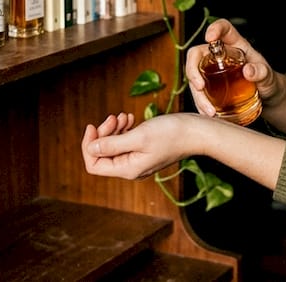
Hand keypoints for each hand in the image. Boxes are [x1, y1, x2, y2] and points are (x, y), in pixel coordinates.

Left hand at [81, 112, 198, 180]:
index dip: (89, 145)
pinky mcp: (145, 150)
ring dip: (113, 129)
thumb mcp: (138, 137)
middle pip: (102, 153)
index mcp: (128, 169)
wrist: (196, 132)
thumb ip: (112, 144)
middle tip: (113, 117)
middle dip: (103, 133)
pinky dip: (123, 128)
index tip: (93, 126)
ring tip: (123, 116)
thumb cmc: (171, 134)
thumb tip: (91, 148)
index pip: (94, 165)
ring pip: (113, 145)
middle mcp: (131, 167)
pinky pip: (125, 141)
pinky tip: (130, 118)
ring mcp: (138, 159)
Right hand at [186, 19, 280, 117]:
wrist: (268, 98)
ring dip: (198, 94)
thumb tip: (248, 71)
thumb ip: (262, 73)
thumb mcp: (269, 77)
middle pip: (197, 54)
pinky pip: (199, 93)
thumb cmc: (268, 81)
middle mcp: (220, 56)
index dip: (214, 29)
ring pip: (195, 77)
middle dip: (193, 70)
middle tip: (200, 86)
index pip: (224, 29)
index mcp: (236, 46)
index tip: (209, 38)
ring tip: (210, 111)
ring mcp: (212, 72)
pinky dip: (200, 104)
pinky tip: (208, 114)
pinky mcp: (210, 87)